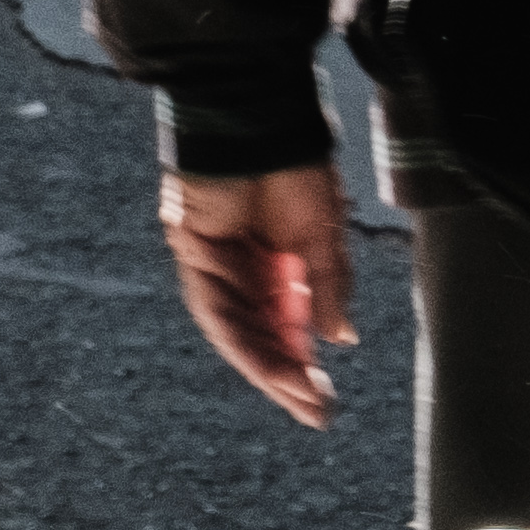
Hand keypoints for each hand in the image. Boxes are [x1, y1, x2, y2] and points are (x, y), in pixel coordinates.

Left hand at [159, 160, 352, 426]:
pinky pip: (211, 304)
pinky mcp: (190, 246)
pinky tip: (270, 364)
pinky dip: (241, 336)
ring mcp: (213, 259)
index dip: (300, 363)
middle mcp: (241, 268)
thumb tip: (340, 339)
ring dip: (266, 365)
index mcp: (274, 264)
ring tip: (301, 396)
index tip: (323, 403)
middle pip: (257, 334)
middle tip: (316, 413)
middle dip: (285, 376)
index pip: (283, 326)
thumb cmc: (292, 165)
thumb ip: (326, 288)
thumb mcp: (324, 237)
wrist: (259, 116)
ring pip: (234, 328)